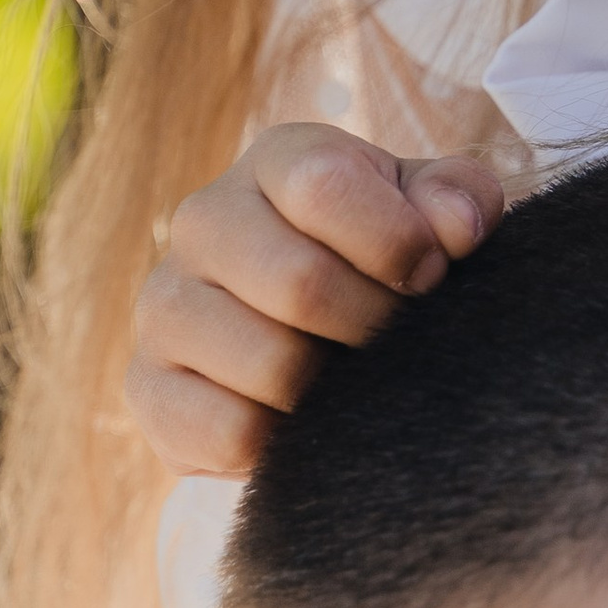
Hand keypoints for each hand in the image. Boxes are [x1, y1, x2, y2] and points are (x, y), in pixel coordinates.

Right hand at [125, 126, 503, 475]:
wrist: (318, 344)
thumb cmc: (383, 265)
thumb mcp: (432, 216)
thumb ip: (458, 200)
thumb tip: (457, 227)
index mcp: (275, 163)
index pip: (324, 185)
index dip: (398, 242)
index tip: (431, 276)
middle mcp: (204, 221)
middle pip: (299, 283)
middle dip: (373, 327)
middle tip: (397, 343)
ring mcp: (165, 304)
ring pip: (269, 365)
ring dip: (335, 391)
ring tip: (350, 381)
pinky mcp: (149, 388)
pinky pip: (228, 433)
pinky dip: (286, 443)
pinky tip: (304, 422)